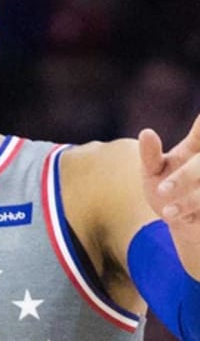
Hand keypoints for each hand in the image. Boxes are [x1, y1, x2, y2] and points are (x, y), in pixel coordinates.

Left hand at [140, 113, 199, 231]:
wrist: (181, 220)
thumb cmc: (165, 187)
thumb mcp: (153, 171)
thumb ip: (150, 155)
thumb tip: (146, 132)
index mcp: (197, 145)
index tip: (199, 121)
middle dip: (184, 177)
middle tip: (162, 191)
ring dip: (189, 202)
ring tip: (167, 213)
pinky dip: (195, 215)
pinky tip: (187, 220)